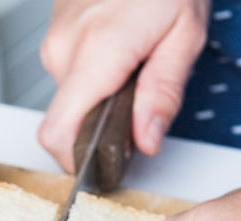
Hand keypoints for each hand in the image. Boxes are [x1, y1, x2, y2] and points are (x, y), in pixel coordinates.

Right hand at [38, 0, 210, 171]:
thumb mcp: (184, 38)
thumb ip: (162, 96)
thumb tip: (145, 142)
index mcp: (95, 55)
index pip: (58, 133)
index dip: (74, 161)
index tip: (97, 167)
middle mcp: (64, 49)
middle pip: (67, 120)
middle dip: (98, 127)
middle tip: (136, 109)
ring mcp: (56, 39)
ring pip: (69, 98)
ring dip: (98, 101)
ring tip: (131, 72)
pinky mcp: (57, 33)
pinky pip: (69, 75)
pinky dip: (93, 80)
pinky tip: (118, 58)